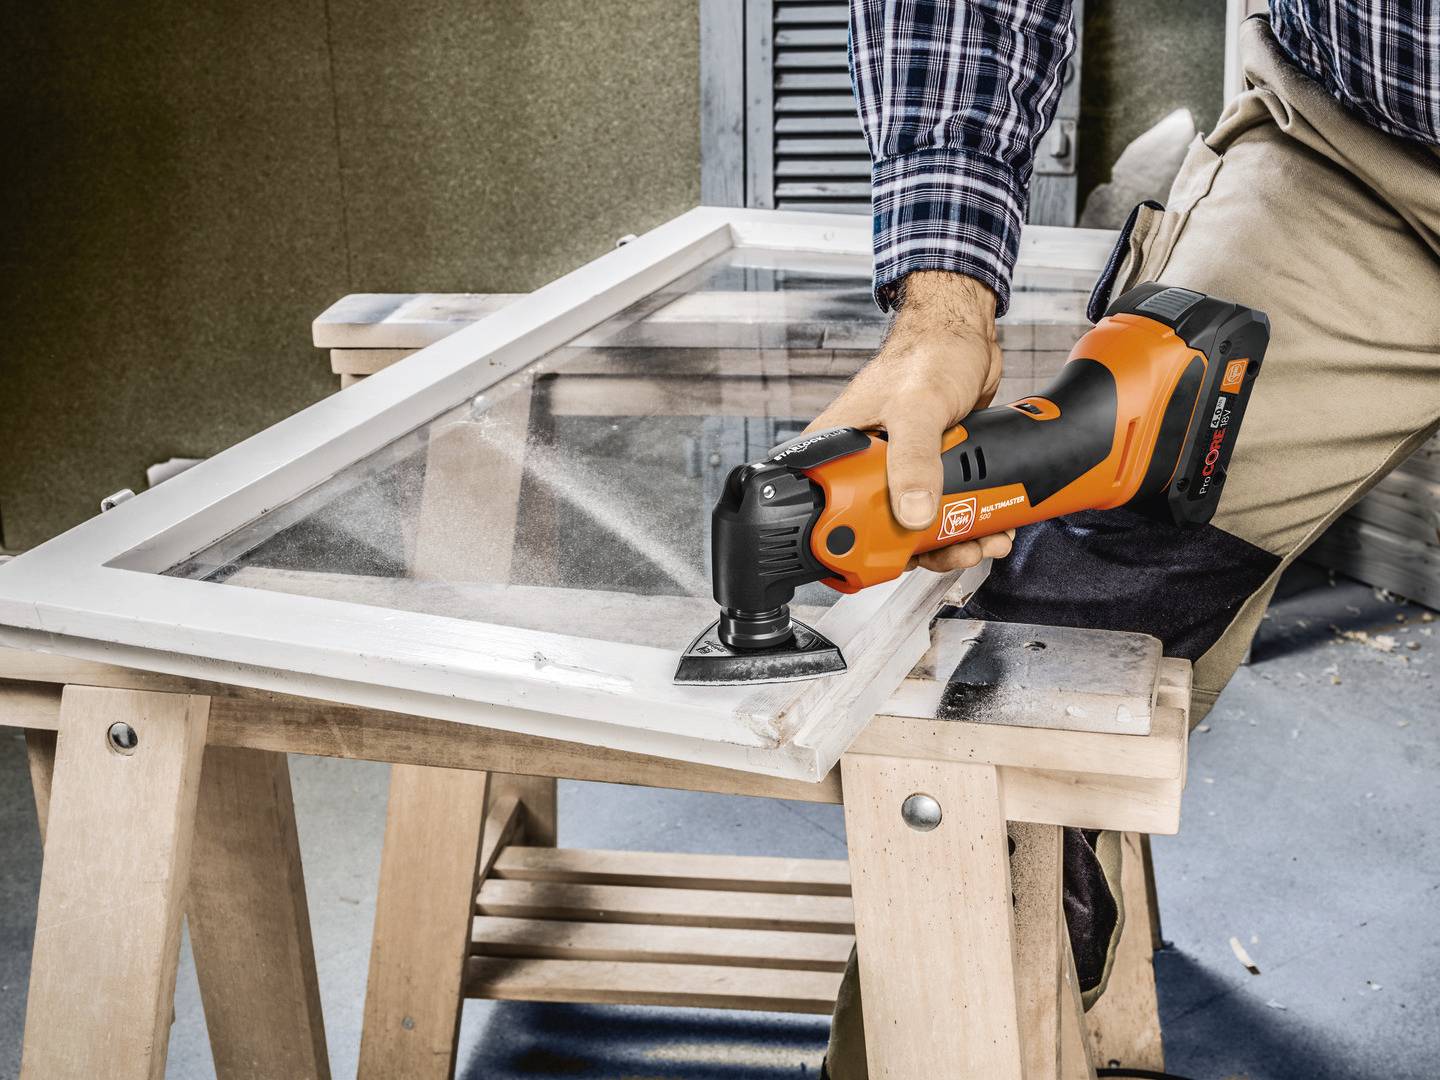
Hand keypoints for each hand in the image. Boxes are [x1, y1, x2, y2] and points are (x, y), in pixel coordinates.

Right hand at [805, 271, 1014, 572]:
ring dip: (951, 541)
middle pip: (877, 531)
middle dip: (920, 549)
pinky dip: (966, 525)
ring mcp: (896, 470)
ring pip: (915, 526)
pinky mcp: (927, 471)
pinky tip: (988, 526)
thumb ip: (913, 460)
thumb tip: (913, 512)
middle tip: (950, 548)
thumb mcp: (918, 407)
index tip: (888, 555)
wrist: (966, 337)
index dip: (852, 543)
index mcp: (837, 450)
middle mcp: (861, 464)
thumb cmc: (928, 354)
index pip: (827, 511)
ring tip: (980, 540)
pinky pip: (941, 511)